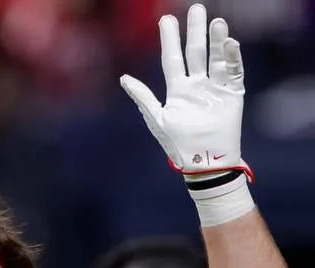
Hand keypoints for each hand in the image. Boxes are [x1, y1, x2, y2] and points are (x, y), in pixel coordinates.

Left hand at [120, 3, 253, 181]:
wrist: (202, 162)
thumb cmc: (177, 144)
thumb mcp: (156, 118)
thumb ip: (142, 96)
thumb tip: (123, 78)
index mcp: (177, 89)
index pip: (172, 59)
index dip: (169, 40)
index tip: (167, 19)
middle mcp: (196, 85)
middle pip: (195, 52)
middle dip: (195, 31)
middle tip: (196, 9)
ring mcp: (215, 88)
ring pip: (215, 58)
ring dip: (216, 40)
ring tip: (215, 22)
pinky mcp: (232, 94)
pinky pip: (233, 72)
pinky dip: (232, 58)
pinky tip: (229, 43)